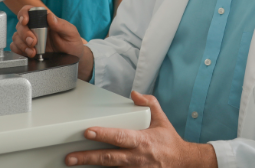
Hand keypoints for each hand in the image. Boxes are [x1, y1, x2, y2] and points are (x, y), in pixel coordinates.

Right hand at [10, 5, 84, 59]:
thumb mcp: (71, 32)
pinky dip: (19, 50)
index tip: (25, 21)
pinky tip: (29, 54)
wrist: (72, 57)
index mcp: (44, 20)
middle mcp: (35, 28)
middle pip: (20, 25)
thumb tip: (50, 16)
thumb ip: (61, 25)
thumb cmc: (72, 42)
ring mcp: (30, 38)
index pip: (28, 10)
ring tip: (33, 51)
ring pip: (16, 37)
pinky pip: (16, 47)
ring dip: (22, 44)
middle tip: (33, 42)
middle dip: (24, 34)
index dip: (23, 14)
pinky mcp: (27, 49)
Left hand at [64, 92, 217, 166]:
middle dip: (89, 158)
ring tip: (75, 163)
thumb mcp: (161, 120)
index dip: (103, 134)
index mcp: (143, 141)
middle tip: (70, 157)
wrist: (184, 163)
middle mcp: (137, 157)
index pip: (120, 137)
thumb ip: (149, 103)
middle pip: (109, 158)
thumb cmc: (169, 142)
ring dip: (92, 167)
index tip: (88, 132)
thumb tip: (134, 94)